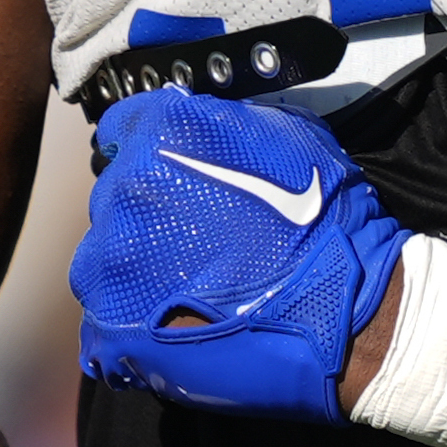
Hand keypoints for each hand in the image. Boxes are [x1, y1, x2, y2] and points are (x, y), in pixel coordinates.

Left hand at [73, 90, 404, 423]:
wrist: (345, 306)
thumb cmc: (325, 219)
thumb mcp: (285, 134)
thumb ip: (221, 121)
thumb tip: (192, 119)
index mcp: (163, 134)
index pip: (122, 128)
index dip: (147, 152)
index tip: (168, 177)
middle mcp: (126, 189)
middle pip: (115, 198)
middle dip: (148, 216)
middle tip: (197, 243)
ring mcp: (112, 260)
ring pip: (104, 259)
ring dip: (135, 271)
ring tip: (190, 290)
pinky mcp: (112, 323)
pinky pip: (102, 320)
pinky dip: (130, 324)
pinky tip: (172, 328)